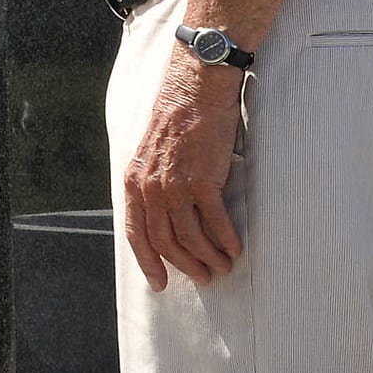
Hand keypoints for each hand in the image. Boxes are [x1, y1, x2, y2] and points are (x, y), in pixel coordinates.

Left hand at [122, 46, 245, 290]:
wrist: (196, 88)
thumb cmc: (179, 119)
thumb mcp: (153, 153)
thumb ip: (154, 183)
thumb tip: (165, 215)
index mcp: (136, 181)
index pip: (136, 233)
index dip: (148, 262)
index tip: (161, 284)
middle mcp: (151, 187)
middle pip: (166, 241)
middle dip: (186, 265)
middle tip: (205, 278)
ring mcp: (176, 184)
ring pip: (191, 237)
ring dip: (210, 257)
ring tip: (224, 266)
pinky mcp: (203, 180)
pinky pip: (216, 222)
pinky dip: (227, 240)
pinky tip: (236, 248)